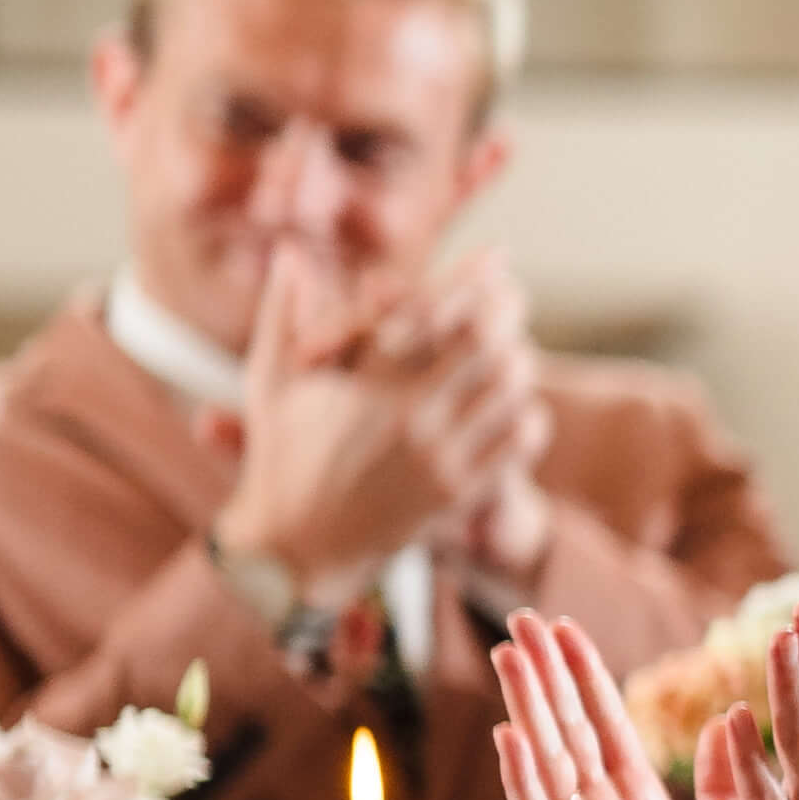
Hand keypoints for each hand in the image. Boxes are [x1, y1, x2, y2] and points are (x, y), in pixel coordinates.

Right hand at [215, 249, 542, 582]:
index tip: (496, 256)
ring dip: (519, 361)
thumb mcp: (271, 384)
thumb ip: (284, 314)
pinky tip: (515, 407)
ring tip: (513, 352)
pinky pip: (520, 440)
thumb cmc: (281, 457)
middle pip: (484, 340)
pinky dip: (527, 415)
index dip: (470, 277)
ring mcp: (437, 457)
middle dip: (505, 310)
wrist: (295, 547)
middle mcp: (405, 415)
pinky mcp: (458, 494)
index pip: (429, 311)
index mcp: (362, 382)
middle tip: (513, 299)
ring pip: (511, 387)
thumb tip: (290, 252)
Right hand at [493, 616, 762, 799]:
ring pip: (546, 765)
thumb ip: (729, 783)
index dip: (585, 677)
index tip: (565, 628)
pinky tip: (510, 738)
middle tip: (521, 619)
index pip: (605, 727)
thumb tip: (733, 715)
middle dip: (545, 677)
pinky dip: (524, 781)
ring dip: (526, 710)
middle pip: (566, 732)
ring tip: (509, 656)